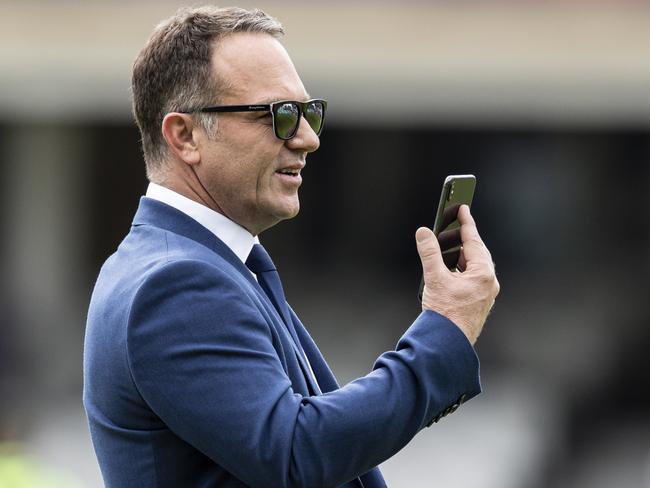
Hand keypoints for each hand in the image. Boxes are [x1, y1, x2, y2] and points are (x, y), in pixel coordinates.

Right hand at [416, 205, 499, 344]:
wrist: (448, 344)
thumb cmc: (445, 315)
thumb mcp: (435, 279)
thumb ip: (429, 253)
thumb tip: (424, 233)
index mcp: (482, 274)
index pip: (474, 241)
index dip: (466, 223)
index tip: (463, 208)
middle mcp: (488, 283)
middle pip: (478, 253)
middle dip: (466, 238)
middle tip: (457, 225)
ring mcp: (485, 294)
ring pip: (476, 266)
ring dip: (463, 255)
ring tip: (451, 247)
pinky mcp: (479, 302)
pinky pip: (474, 278)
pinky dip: (463, 269)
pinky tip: (452, 270)